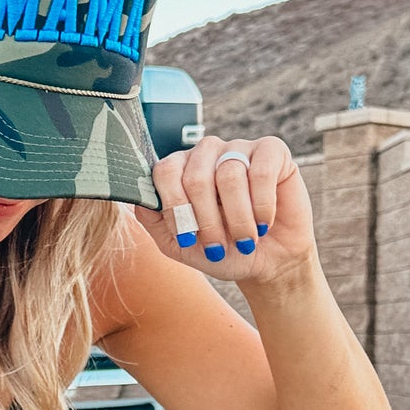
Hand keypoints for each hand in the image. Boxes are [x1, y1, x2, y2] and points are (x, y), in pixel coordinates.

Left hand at [136, 136, 314, 284]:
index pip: (165, 172)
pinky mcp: (273, 152)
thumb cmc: (222, 249)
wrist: (267, 262)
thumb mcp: (179, 244)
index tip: (187, 240)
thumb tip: (136, 197)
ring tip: (245, 240)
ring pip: (229, 175)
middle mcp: (206, 152)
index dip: (175, 209)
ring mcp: (238, 148)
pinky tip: (263, 222)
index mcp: (180, 168)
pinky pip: (261, 171)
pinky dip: (262, 205)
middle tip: (218, 247)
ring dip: (237, 219)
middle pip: (196, 176)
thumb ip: (153, 220)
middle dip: (206, 221)